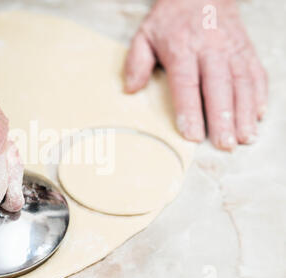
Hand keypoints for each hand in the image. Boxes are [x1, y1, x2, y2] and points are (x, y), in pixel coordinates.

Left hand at [124, 0, 267, 149]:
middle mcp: (210, 49)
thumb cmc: (170, 20)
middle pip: (219, 86)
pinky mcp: (246, 49)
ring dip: (245, 112)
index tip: (193, 134)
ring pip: (241, 83)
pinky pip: (256, 72)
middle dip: (223, 117)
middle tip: (225, 144)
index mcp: (182, 48)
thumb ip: (136, 62)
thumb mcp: (145, 35)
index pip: (187, 83)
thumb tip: (130, 90)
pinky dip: (260, 95)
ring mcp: (231, 49)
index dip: (190, 110)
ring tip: (245, 137)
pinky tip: (259, 115)